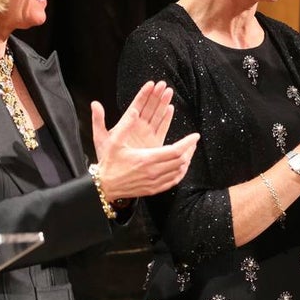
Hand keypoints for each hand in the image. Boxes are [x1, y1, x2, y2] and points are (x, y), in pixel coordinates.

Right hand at [91, 81, 198, 199]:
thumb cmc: (109, 163)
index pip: (175, 151)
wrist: (104, 186)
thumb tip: (134, 110)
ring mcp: (154, 183)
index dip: (188, 143)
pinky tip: (181, 166)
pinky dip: (180, 172)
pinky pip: (173, 181)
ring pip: (179, 171)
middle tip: (193, 141)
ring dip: (187, 160)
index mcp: (146, 159)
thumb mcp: (113, 142)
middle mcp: (153, 172)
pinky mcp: (153, 189)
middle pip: (181, 161)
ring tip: (189, 150)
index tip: (195, 136)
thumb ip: (124, 125)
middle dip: (190, 149)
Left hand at [93, 80, 173, 156]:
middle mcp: (138, 127)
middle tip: (163, 84)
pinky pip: (162, 128)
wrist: (116, 176)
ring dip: (163, 103)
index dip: (144, 94)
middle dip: (156, 95)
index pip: (137, 105)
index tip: (151, 84)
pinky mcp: (154, 143)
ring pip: (157, 115)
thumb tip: (95, 104)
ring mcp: (147, 134)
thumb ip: (98, 120)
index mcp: (126, 124)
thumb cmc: (107, 157)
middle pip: (149, 107)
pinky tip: (170, 109)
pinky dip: (166, 118)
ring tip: (169, 92)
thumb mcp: (101, 138)